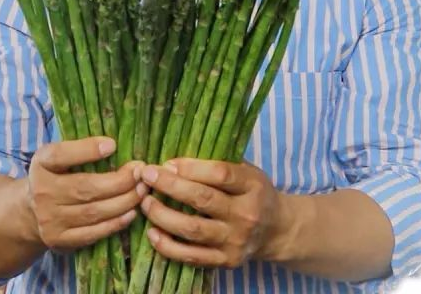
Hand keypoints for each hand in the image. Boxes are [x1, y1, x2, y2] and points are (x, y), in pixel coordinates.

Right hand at [26, 137, 146, 251]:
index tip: (112, 145)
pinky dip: (115, 223)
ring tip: (142, 191)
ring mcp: (50, 219)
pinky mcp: (60, 240)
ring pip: (93, 212)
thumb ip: (80, 150)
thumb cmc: (56, 177)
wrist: (31, 213)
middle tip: (140, 173)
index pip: (61, 155)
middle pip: (85, 188)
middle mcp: (42, 192)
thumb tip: (116, 146)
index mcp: (42, 164)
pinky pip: (92, 233)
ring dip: (123, 202)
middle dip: (119, 181)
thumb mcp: (58, 158)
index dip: (86, 150)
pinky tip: (131, 213)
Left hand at [138, 158, 285, 268]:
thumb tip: (174, 159)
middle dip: (170, 186)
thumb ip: (218, 163)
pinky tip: (152, 233)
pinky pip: (191, 256)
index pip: (220, 174)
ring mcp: (236, 241)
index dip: (190, 167)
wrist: (276, 230)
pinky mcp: (226, 261)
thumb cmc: (254, 193)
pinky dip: (167, 246)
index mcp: (253, 186)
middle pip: (202, 199)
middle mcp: (246, 214)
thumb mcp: (247, 171)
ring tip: (144, 202)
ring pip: (192, 229)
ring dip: (162, 215)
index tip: (166, 163)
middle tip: (146, 176)